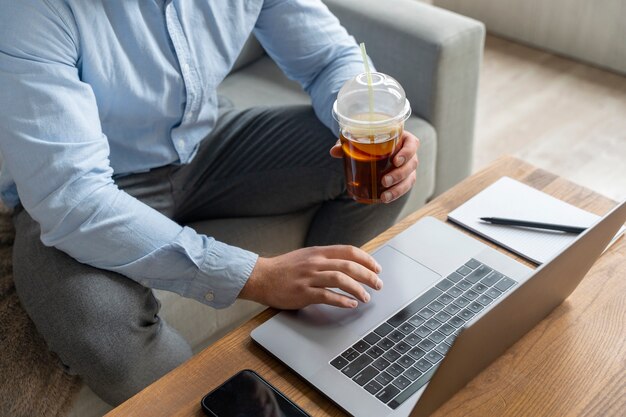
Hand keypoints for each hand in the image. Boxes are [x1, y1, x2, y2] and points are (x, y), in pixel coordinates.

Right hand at [239, 245, 382, 308]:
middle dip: (368, 275)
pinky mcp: (303, 292)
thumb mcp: (306, 256)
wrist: (261, 276)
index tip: (377, 268)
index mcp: (318, 252)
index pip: (349, 251)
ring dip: (357, 289)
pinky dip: (342, 300)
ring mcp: (309, 277)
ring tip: (367, 297)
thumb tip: (346, 263)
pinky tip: (351, 304)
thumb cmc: (284, 268)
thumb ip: (325, 258)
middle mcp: (316, 262)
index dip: (366, 259)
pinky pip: (327, 296)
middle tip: (378, 284)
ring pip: (340, 279)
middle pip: (349, 266)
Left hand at [330, 131, 419, 202]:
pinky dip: (395, 194)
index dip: (407, 152)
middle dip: (399, 175)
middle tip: (384, 181)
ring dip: (398, 189)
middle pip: (411, 164)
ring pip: (409, 179)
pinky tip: (384, 199)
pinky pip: (403, 187)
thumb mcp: (359, 139)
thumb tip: (334, 152)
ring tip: (384, 197)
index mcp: (403, 139)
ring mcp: (407, 167)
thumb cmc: (369, 140)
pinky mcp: (403, 179)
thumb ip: (348, 143)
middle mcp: (408, 154)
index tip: (395, 160)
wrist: (372, 148)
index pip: (412, 144)